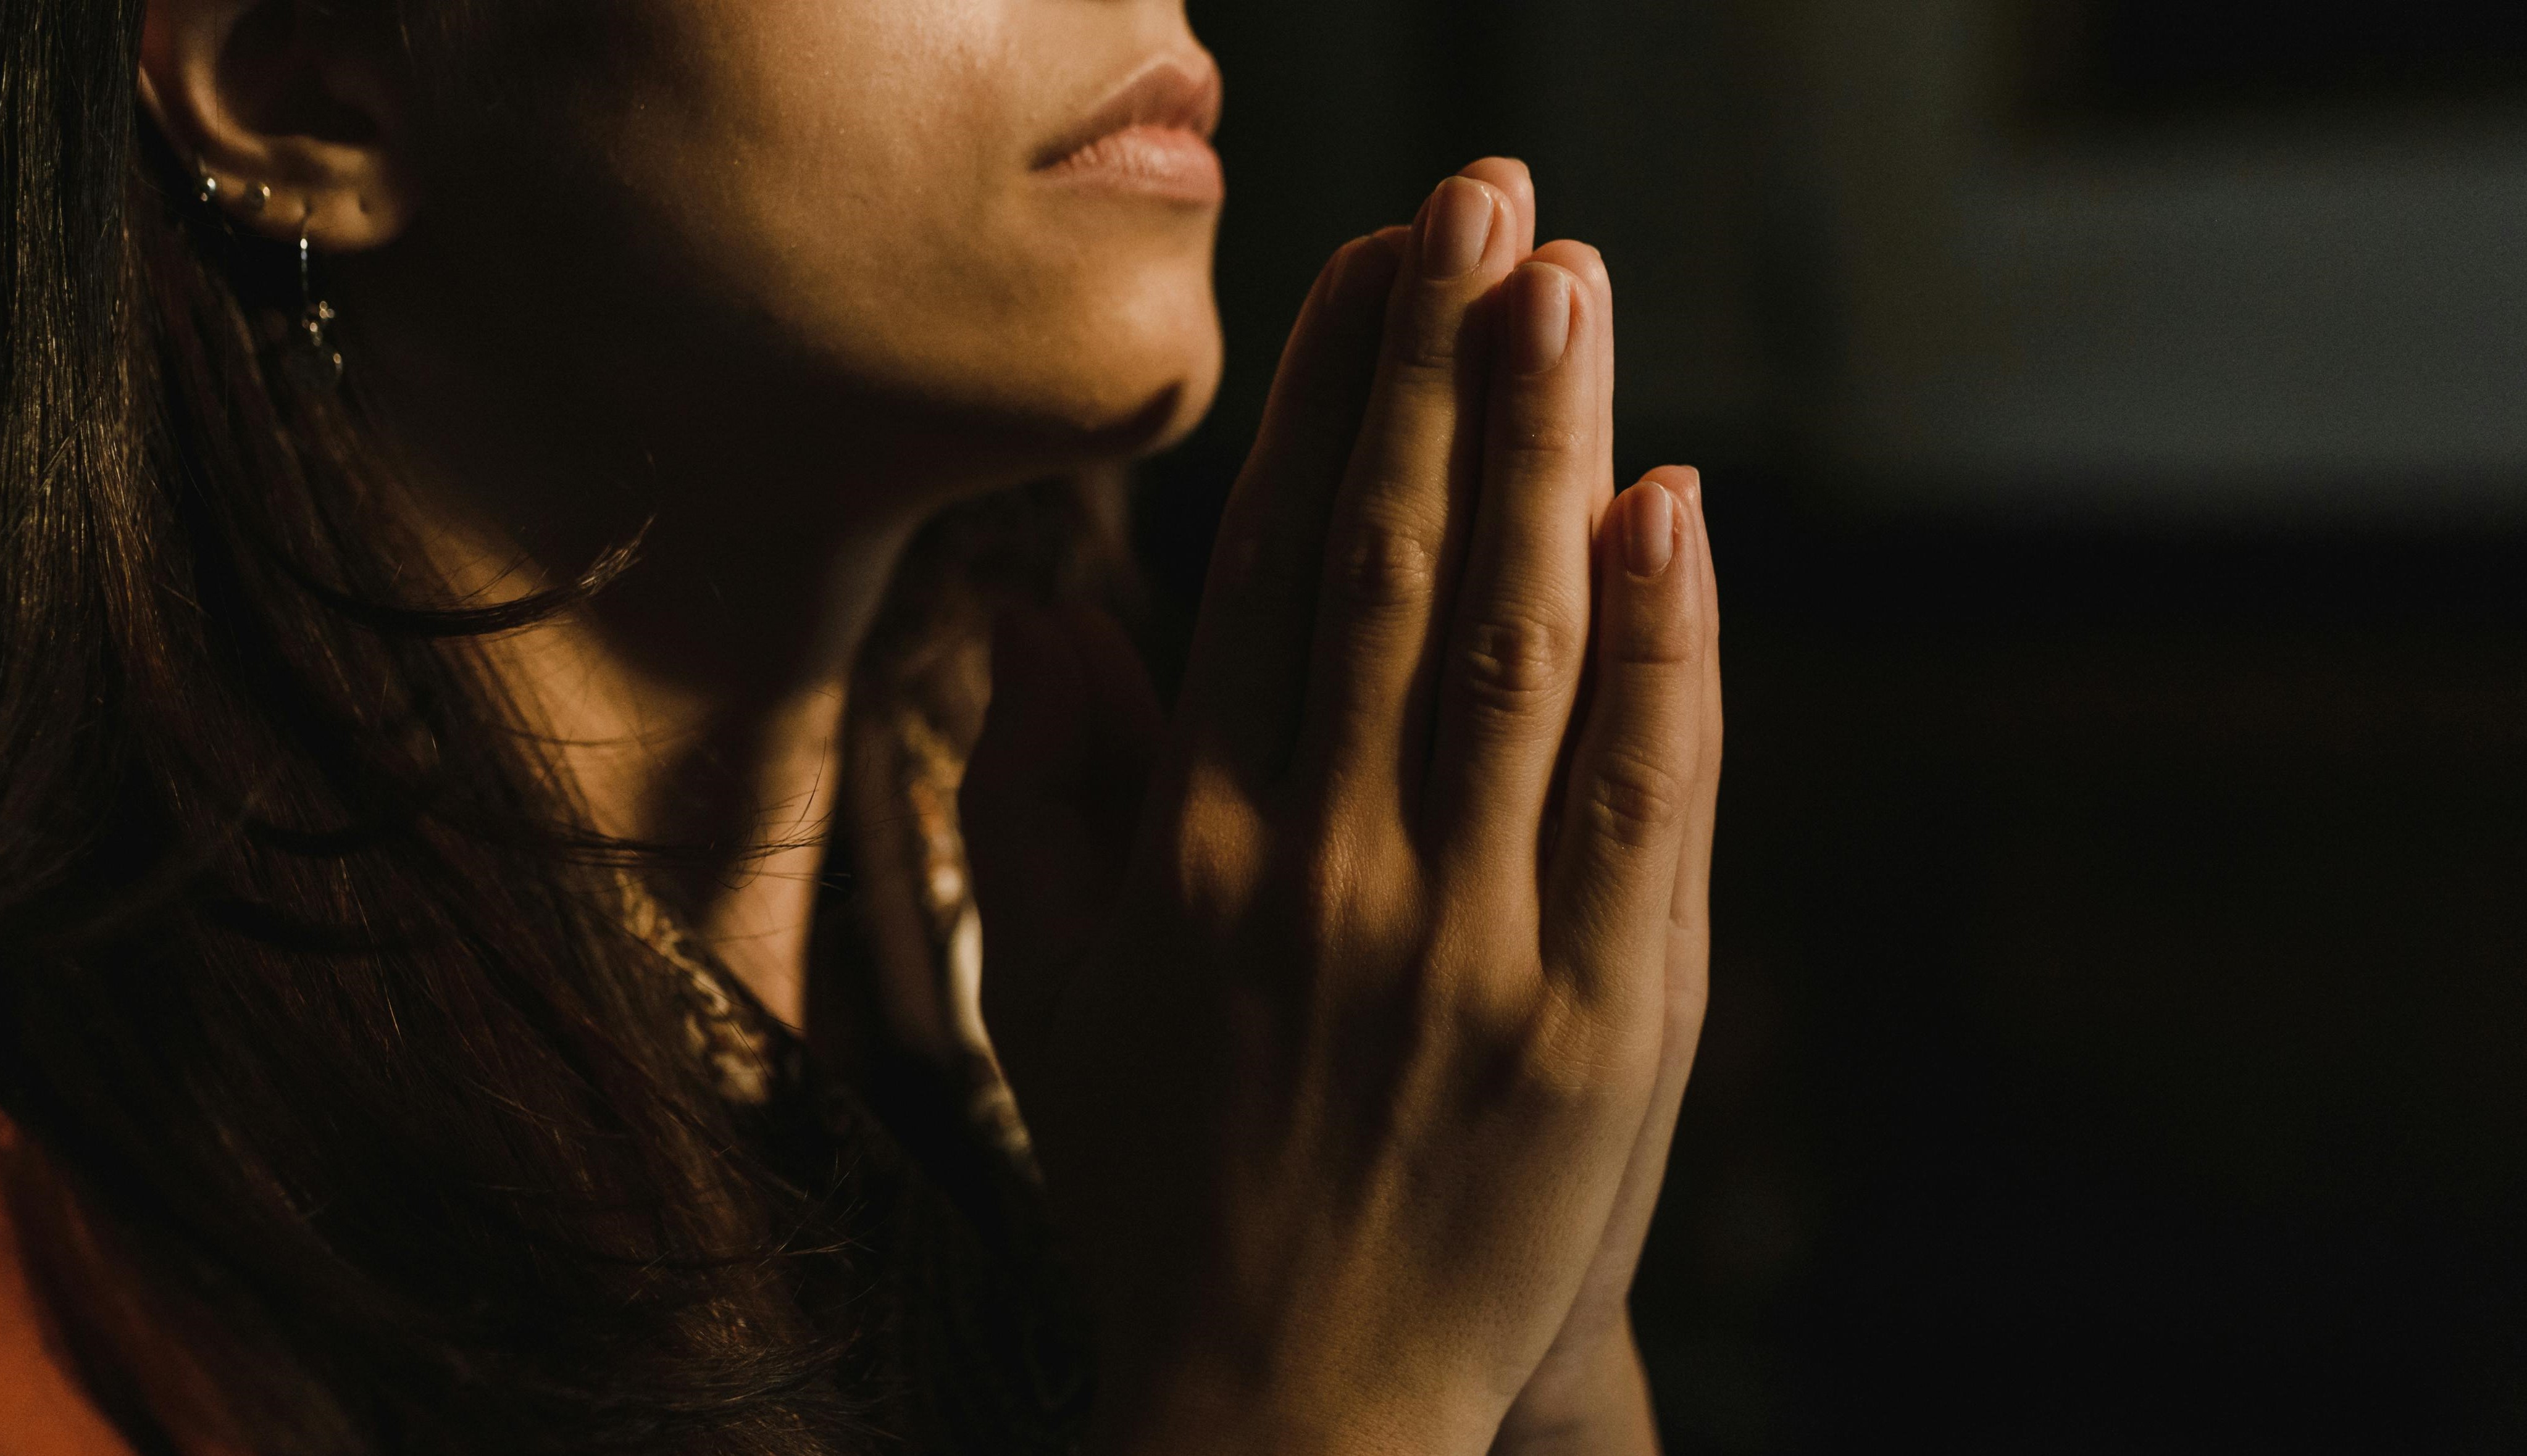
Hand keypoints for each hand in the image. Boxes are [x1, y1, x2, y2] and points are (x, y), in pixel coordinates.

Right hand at [966, 161, 1718, 1455]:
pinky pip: (1643, 799)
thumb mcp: (1049, 1000)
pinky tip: (1675, 512)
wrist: (1289, 1411)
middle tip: (1491, 197)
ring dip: (1552, 454)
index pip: (1275, 571)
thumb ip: (1037, 803)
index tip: (1372, 263)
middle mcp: (1325, 869)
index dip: (1327, 403)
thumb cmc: (1165, 1189)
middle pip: (1400, 569)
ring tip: (1574, 287)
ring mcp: (1469, 943)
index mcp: (1195, 850)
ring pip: (1521, 647)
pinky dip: (1666, 649)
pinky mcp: (1601, 1023)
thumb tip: (1048, 621)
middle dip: (1445, 369)